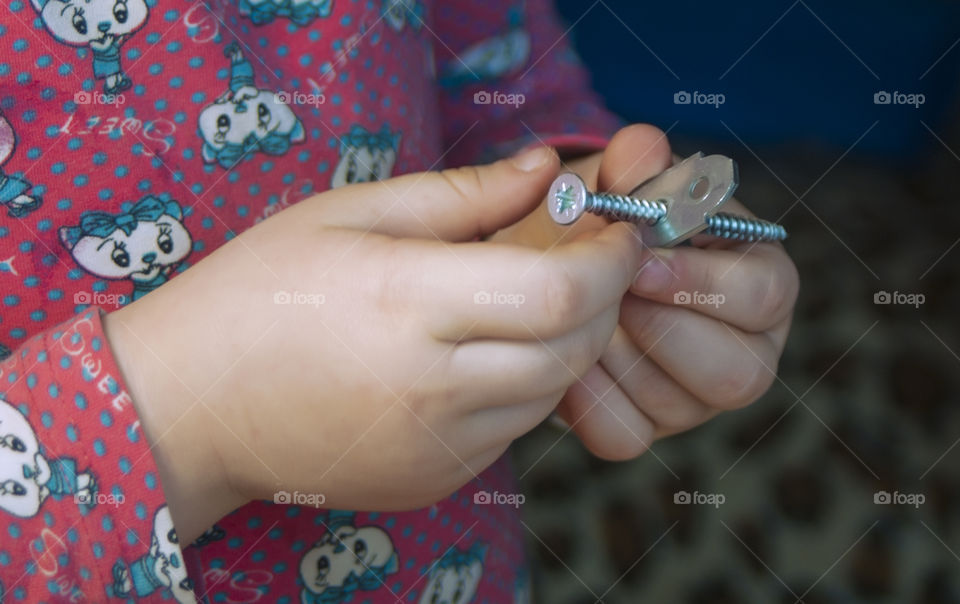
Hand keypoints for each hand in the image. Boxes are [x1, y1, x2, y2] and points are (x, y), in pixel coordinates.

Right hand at [104, 147, 644, 539]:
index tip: (613, 232)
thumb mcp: (348, 215)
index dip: (607, 262)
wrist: (192, 407)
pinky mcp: (434, 480)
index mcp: (405, 303)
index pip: (557, 294)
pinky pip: (512, 428)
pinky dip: (523, 385)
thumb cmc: (257, 293)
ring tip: (532, 302)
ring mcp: (437, 446)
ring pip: (552, 391)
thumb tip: (546, 168)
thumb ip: (461, 194)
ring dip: (566, 342)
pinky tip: (484, 354)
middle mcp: (432, 387)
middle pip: (573, 347)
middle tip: (586, 260)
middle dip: (602, 298)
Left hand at [493, 125, 798, 459]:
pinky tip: (562, 359)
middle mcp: (742, 350)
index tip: (642, 261)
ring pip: (678, 407)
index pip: (765, 295)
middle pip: (739, 373)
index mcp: (756, 283)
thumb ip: (632, 163)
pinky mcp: (644, 429)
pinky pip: (623, 435)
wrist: (549, 275)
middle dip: (662, 331)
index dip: (704, 282)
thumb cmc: (601, 225)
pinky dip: (585, 399)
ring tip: (579, 317)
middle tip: (608, 296)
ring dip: (618, 358)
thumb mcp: (613, 184)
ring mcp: (693, 400)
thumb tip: (641, 149)